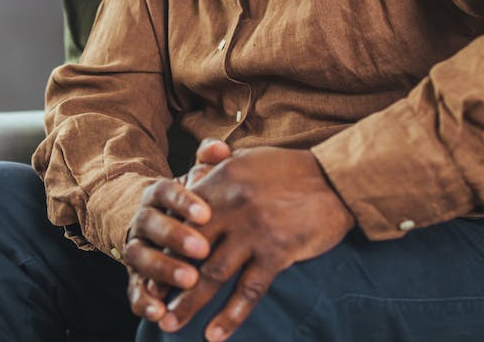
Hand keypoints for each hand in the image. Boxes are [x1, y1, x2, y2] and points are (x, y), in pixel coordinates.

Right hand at [127, 139, 232, 324]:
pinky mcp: (134, 277)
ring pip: (140, 257)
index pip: (165, 191)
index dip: (183, 202)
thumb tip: (220, 147)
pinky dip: (144, 302)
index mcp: (156, 194)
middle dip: (175, 237)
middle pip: (151, 225)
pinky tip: (160, 312)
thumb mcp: (197, 181)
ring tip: (189, 280)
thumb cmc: (188, 204)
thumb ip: (208, 163)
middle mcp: (141, 219)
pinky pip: (134, 290)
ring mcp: (135, 249)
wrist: (153, 223)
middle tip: (203, 250)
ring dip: (163, 269)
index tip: (206, 213)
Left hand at [163, 147, 354, 340]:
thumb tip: (190, 179)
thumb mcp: (246, 158)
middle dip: (165, 281)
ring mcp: (254, 231)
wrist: (336, 179)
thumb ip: (215, 169)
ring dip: (189, 304)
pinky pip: (249, 290)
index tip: (148, 270)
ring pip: (212, 275)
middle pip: (188, 251)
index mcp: (220, 181)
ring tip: (171, 324)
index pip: (180, 219)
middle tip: (151, 304)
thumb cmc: (289, 170)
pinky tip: (215, 335)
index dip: (162, 247)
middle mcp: (231, 207)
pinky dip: (231, 315)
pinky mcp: (277, 252)